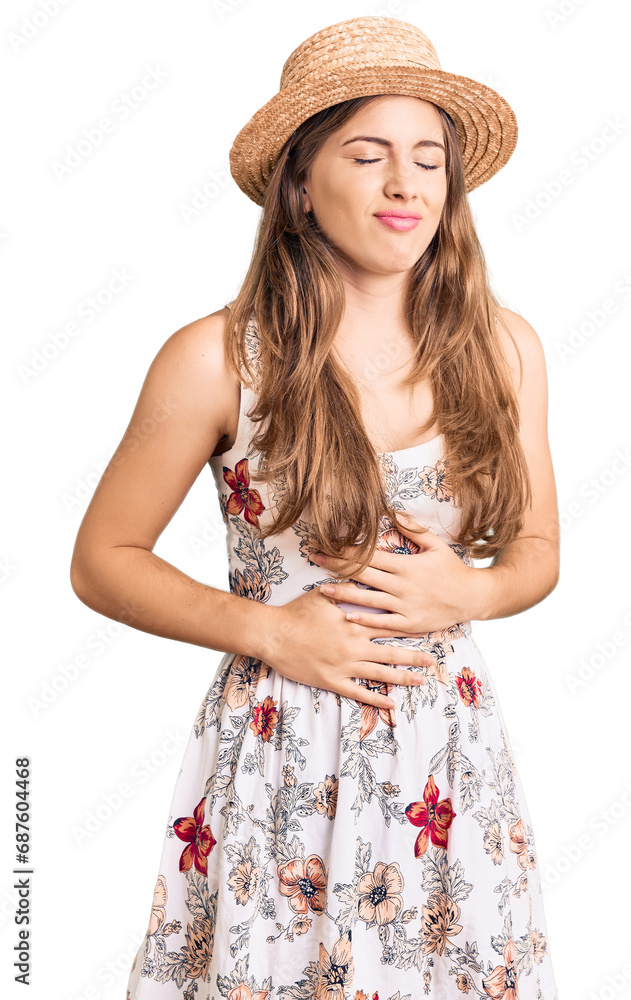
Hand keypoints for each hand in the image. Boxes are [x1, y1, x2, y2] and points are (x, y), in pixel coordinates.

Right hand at [262, 586, 439, 722]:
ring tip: (420, 681)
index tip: (426, 628)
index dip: (409, 627)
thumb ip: (345, 589)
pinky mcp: (333, 681)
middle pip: (391, 651)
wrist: (273, 634)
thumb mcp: (323, 594)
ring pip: (380, 673)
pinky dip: (377, 699)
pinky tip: (392, 704)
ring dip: (402, 677)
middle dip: (414, 656)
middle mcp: (354, 645)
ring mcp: (345, 665)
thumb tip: (362, 580)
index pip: (388, 625)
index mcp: (354, 623)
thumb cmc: (296, 612)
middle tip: (433, 660)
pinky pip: (359, 693)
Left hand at [308, 513, 477, 633]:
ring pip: (369, 599)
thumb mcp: (436, 544)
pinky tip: (348, 616)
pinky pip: (383, 623)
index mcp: (406, 565)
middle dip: (337, 565)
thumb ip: (413, 529)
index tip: (329, 544)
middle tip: (316, 559)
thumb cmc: (452, 569)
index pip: (370, 555)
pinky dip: (365, 620)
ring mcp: (405, 606)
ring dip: (344, 593)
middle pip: (364, 574)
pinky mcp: (410, 623)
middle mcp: (403, 585)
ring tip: (323, 589)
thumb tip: (393, 512)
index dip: (347, 550)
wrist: (472, 597)